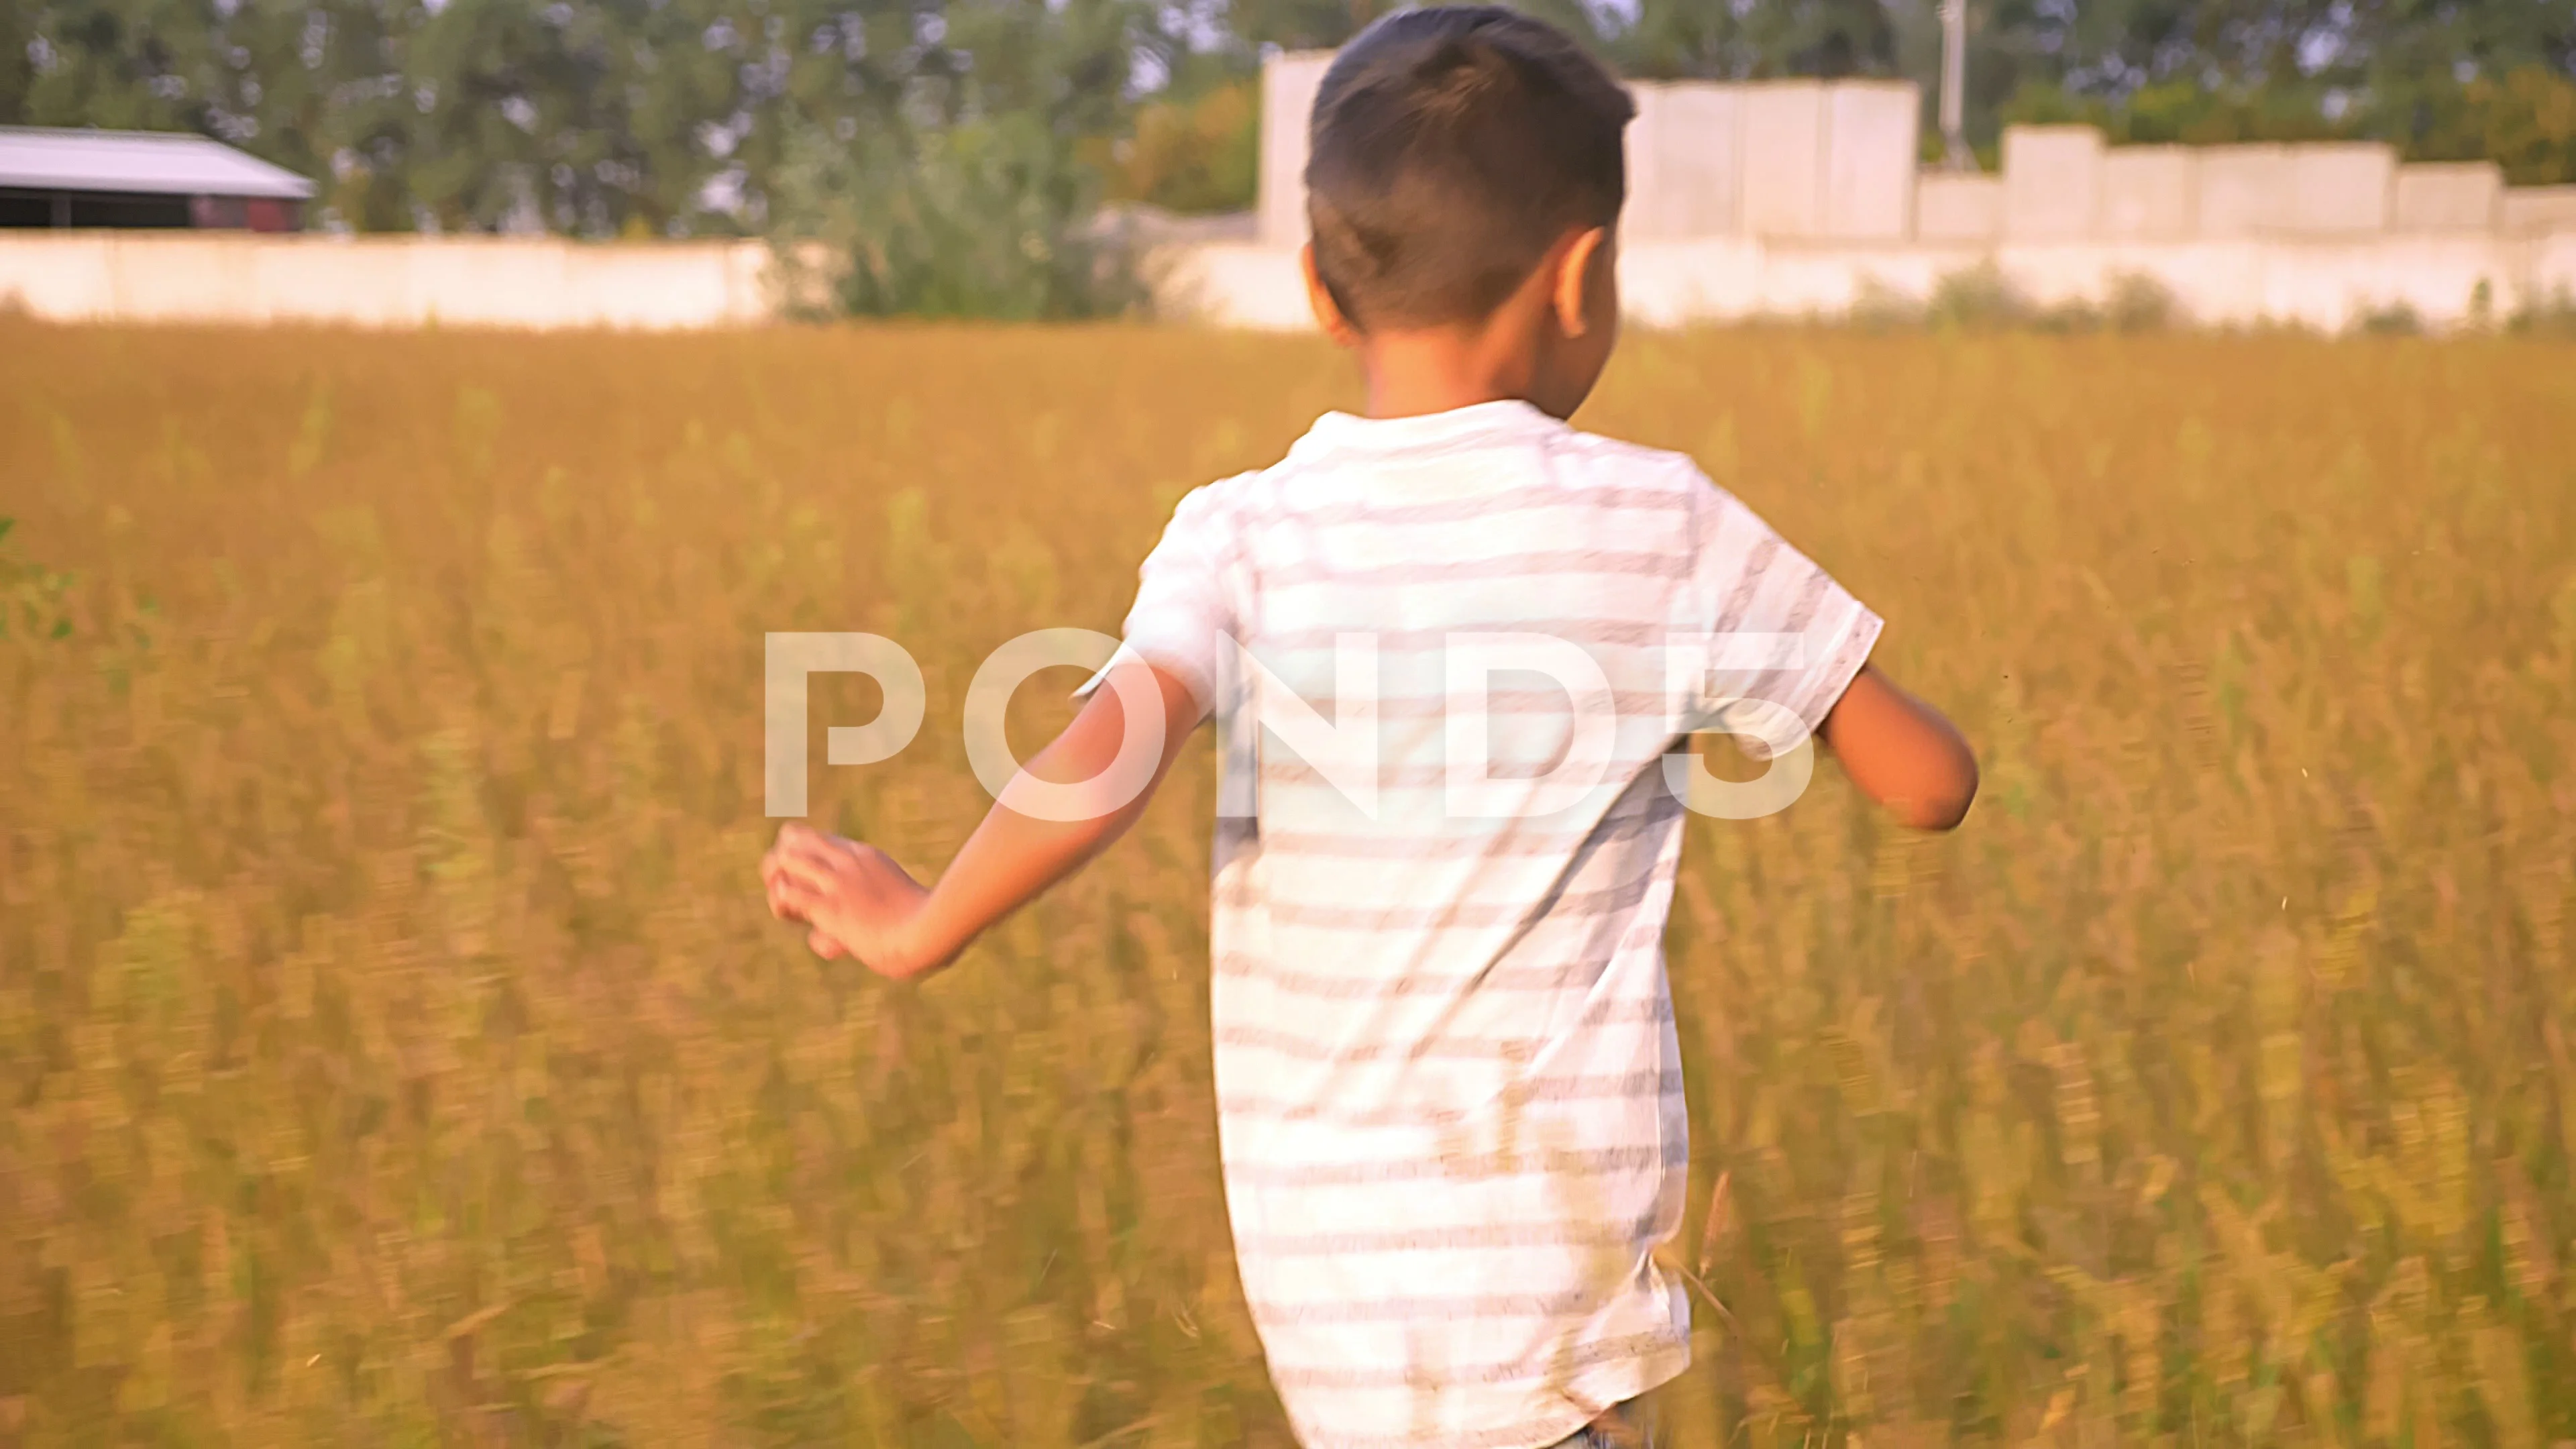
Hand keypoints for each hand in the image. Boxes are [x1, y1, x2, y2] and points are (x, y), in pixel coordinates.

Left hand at [761, 823, 937, 978]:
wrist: (930, 932)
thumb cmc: (925, 926)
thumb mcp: (902, 901)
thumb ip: (883, 905)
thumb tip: (879, 916)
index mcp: (865, 855)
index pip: (816, 838)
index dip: (803, 860)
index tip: (810, 884)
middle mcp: (847, 861)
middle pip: (791, 837)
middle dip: (781, 864)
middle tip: (792, 894)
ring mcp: (838, 883)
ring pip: (783, 860)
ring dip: (777, 886)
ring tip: (790, 910)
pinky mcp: (831, 908)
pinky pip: (787, 895)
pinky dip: (783, 907)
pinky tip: (796, 920)